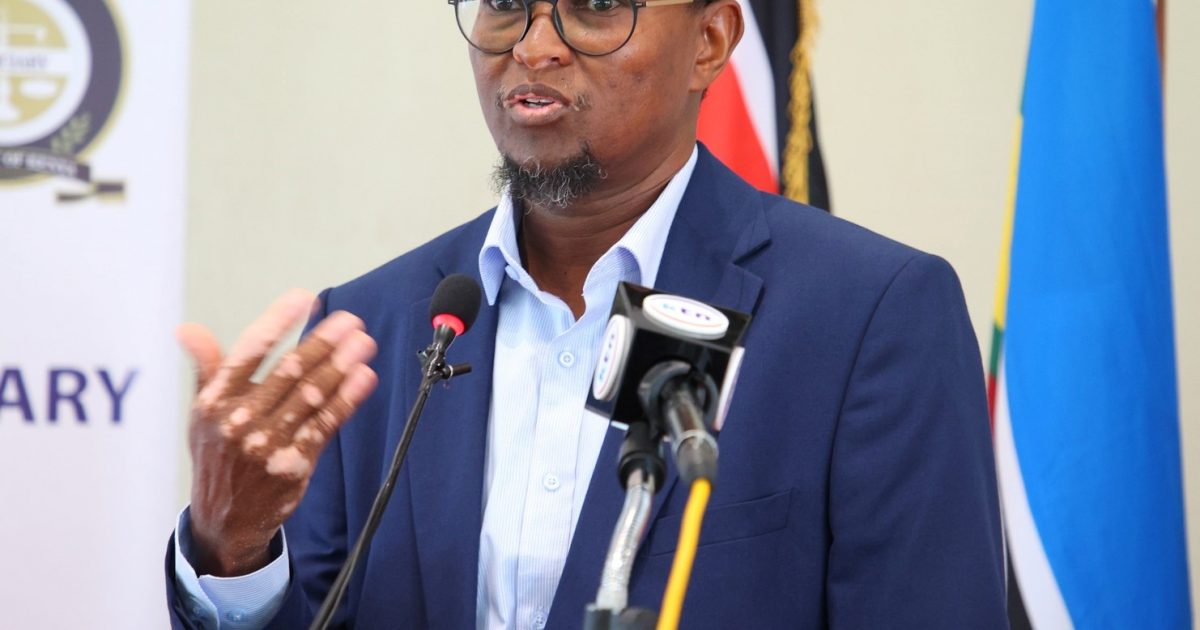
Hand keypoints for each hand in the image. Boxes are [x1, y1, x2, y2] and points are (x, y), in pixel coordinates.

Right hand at [178, 290, 378, 576]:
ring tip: (364, 343)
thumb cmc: (218, 453)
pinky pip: (326, 423)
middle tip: (351, 321)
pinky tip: (364, 377)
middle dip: (324, 342)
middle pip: (289, 370)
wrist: (224, 519)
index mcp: (215, 400)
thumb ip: (208, 367)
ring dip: (342, 365)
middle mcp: (239, 420)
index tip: (304, 298)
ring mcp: (267, 443)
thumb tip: (188, 330)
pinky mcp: (293, 464)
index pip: (250, 350)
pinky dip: (347, 398)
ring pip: (312, 395)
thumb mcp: (202, 412)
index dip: (278, 321)